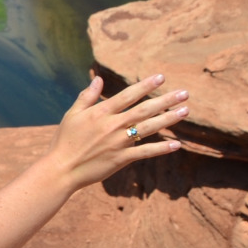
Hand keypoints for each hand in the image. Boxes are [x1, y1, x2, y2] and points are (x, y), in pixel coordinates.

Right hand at [41, 71, 185, 190]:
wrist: (61, 169)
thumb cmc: (64, 141)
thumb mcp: (72, 114)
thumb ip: (87, 96)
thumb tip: (98, 79)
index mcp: (100, 113)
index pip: (128, 95)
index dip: (145, 86)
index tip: (161, 77)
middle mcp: (112, 125)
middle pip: (144, 110)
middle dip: (166, 100)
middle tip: (185, 93)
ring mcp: (118, 142)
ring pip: (149, 128)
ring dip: (169, 119)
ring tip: (185, 111)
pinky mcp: (121, 159)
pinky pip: (145, 152)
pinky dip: (161, 149)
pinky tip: (176, 144)